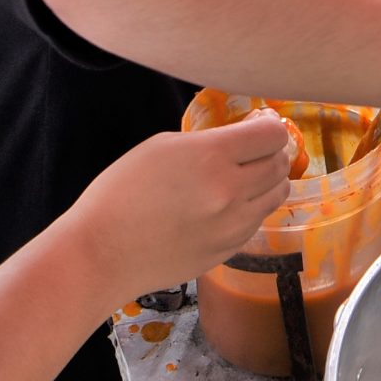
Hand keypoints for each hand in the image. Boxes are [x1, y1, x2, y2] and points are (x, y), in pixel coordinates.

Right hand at [67, 111, 293, 299]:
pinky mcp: (229, 250)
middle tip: (251, 151)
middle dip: (269, 152)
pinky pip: (257, 221)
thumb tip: (244, 137)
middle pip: (280, 163)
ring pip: (276, 194)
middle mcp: (232, 191)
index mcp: (213, 157)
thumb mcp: (162, 148)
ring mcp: (233, 226)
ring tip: (242, 178)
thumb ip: (209, 141)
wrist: (101, 254)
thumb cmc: (120, 193)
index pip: (273, 135)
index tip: (257, 126)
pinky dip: (250, 209)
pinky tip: (225, 207)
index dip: (267, 126)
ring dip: (266, 181)